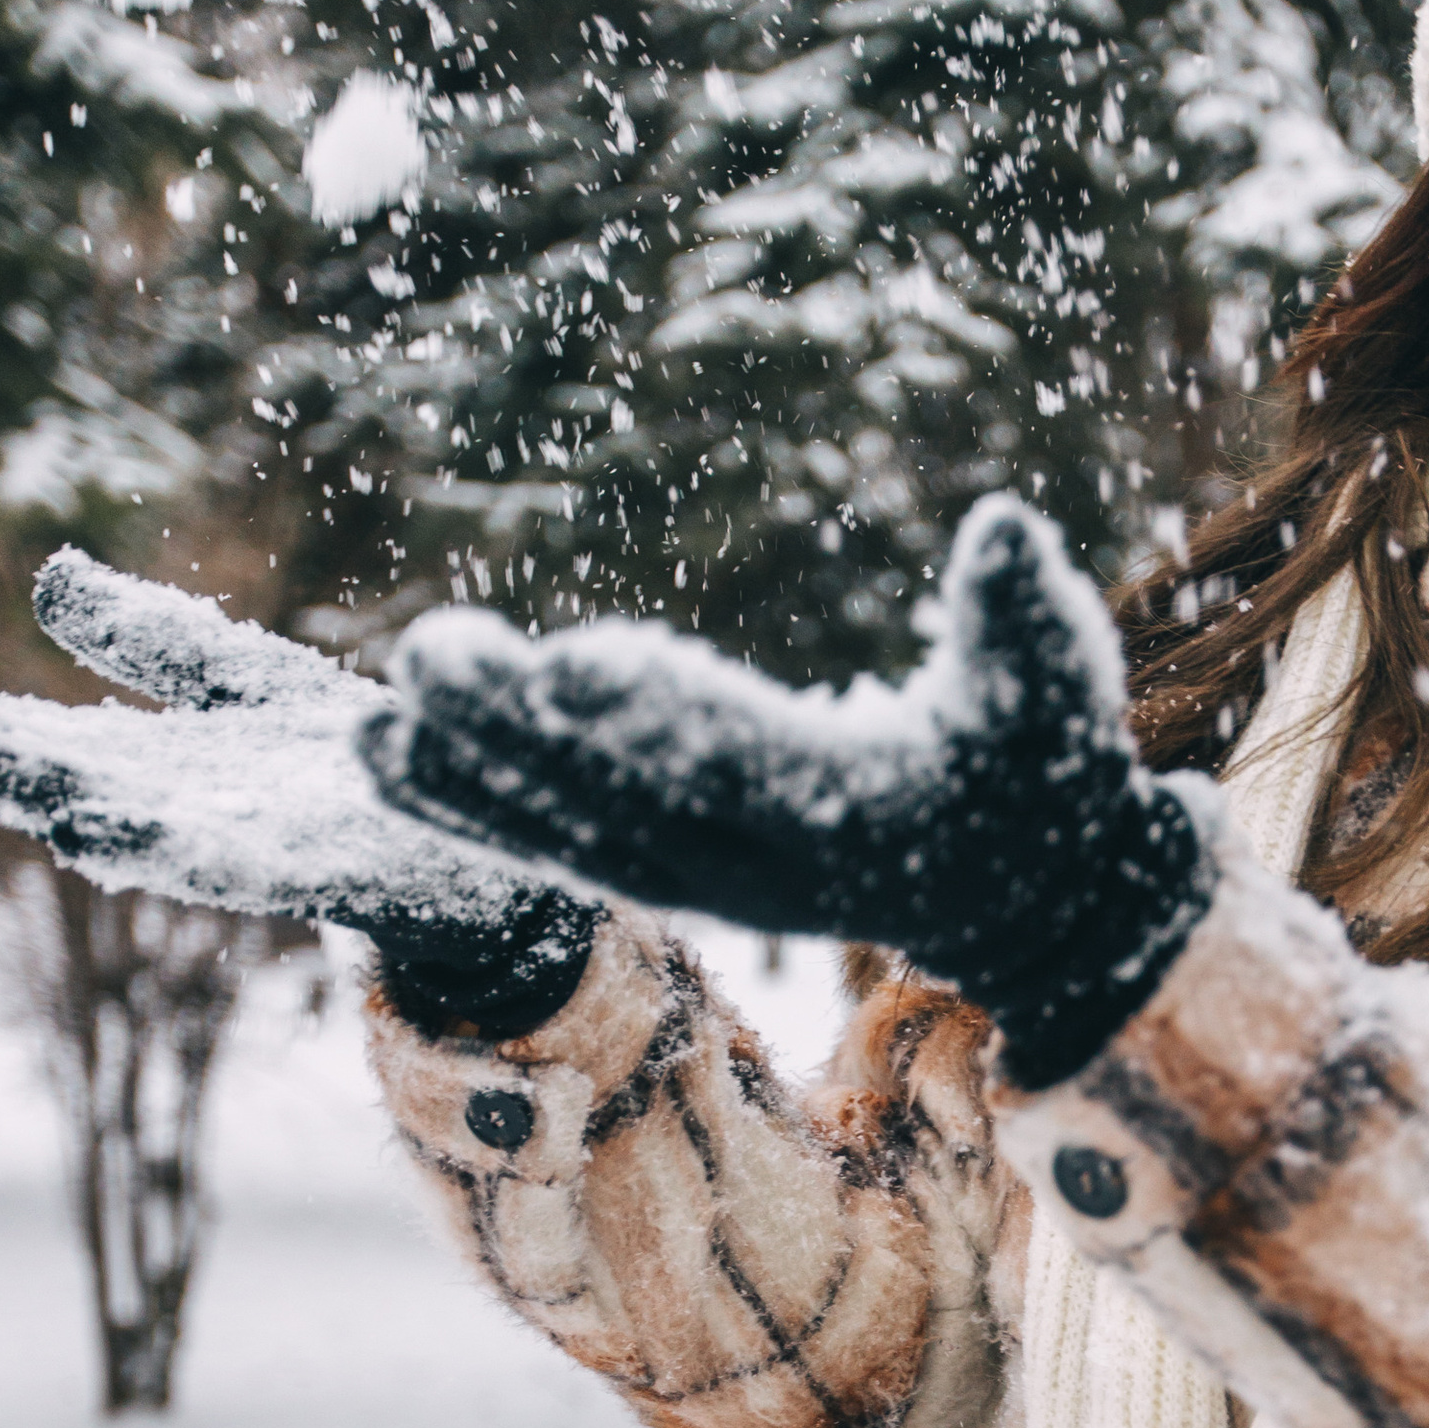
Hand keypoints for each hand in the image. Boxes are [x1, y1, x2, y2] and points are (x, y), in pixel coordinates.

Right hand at [0, 553, 597, 1033]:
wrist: (470, 840)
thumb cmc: (345, 770)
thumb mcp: (237, 681)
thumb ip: (149, 642)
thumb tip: (49, 576)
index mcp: (151, 765)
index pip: (30, 740)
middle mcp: (178, 811)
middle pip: (62, 782)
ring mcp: (240, 847)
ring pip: (129, 826)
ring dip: (54, 797)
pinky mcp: (312, 871)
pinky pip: (230, 864)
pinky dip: (166, 844)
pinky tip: (105, 824)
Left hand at [364, 495, 1214, 1085]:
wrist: (1021, 898)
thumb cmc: (1039, 770)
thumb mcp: (1058, 688)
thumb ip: (1026, 615)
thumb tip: (1004, 529)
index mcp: (856, 807)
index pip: (745, 755)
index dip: (658, 713)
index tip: (572, 663)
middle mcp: (765, 858)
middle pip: (629, 797)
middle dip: (524, 737)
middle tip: (428, 661)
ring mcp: (713, 874)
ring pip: (575, 831)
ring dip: (471, 781)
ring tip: (370, 726)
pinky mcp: (676, 870)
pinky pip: (561, 844)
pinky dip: (476, 808)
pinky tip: (393, 757)